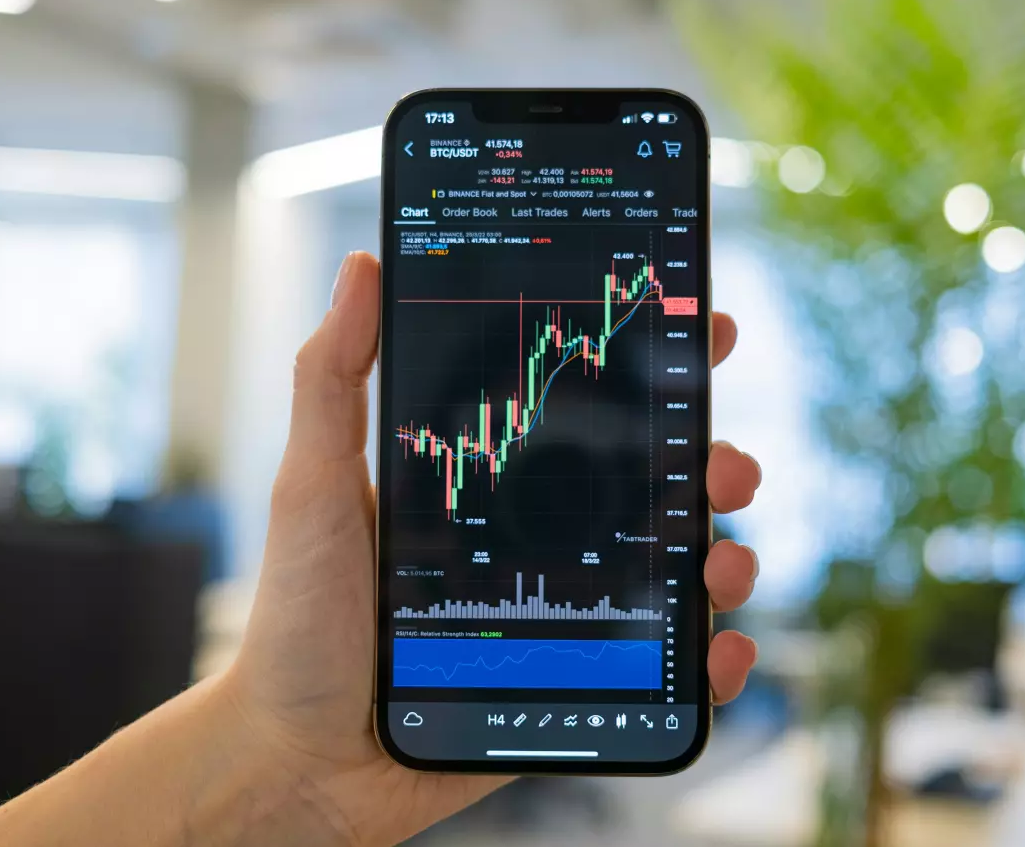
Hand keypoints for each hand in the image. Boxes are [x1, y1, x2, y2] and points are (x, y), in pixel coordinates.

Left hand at [223, 251, 762, 845]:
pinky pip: (663, 671)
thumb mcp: (310, 485)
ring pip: (672, 573)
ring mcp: (562, 613)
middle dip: (710, 465)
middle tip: (726, 466)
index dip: (652, 373)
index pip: (585, 413)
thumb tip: (362, 268)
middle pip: (650, 489)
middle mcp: (537, 539)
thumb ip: (334, 380)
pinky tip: (724, 654)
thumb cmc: (298, 618)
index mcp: (490, 482)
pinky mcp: (574, 685)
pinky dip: (710, 663)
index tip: (702, 335)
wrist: (299, 758)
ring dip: (725, 559)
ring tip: (724, 564)